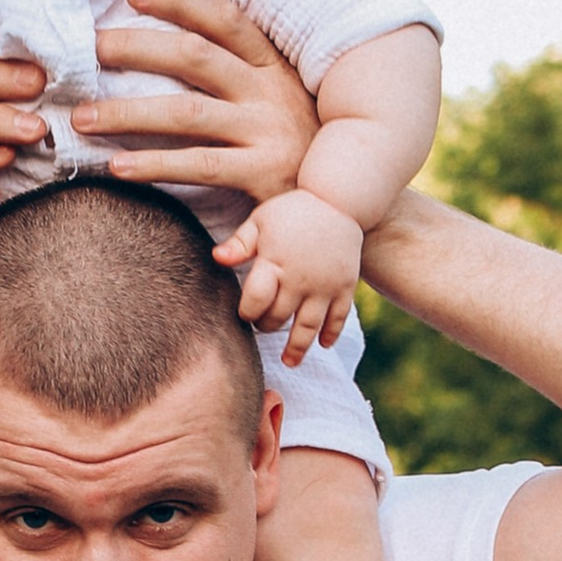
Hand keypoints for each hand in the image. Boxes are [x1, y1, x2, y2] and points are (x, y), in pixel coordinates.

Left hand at [74, 0, 319, 201]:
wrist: (347, 201)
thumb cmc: (297, 143)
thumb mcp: (278, 96)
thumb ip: (236, 72)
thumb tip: (169, 44)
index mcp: (272, 64)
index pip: (224, 19)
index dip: (180, 1)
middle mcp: (270, 92)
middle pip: (195, 58)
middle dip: (137, 48)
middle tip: (89, 49)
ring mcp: (267, 133)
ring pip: (186, 113)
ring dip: (128, 112)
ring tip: (82, 117)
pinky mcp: (263, 175)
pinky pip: (198, 166)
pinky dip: (153, 164)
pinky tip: (116, 166)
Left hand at [216, 186, 364, 367]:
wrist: (339, 198)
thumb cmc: (293, 209)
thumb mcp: (261, 220)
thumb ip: (240, 243)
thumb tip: (216, 258)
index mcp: (275, 262)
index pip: (256, 301)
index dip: (247, 313)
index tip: (245, 314)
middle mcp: (300, 278)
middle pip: (279, 317)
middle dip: (268, 326)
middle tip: (263, 327)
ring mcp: (325, 285)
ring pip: (309, 326)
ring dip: (298, 348)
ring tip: (291, 362)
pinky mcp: (345, 286)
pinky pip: (339, 317)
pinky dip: (331, 334)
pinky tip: (323, 344)